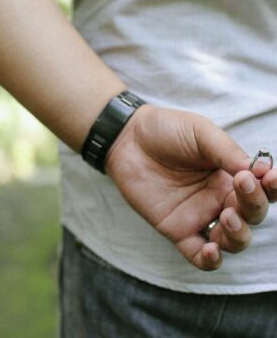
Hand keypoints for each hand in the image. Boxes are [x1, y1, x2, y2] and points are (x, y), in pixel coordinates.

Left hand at [105, 105, 276, 270]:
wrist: (129, 139)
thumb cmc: (166, 131)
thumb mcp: (200, 133)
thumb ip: (226, 151)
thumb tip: (256, 169)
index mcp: (229, 174)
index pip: (262, 189)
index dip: (272, 187)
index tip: (268, 176)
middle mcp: (218, 197)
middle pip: (251, 215)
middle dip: (254, 206)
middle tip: (242, 187)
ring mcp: (198, 215)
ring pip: (231, 240)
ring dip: (238, 234)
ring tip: (228, 216)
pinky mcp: (176, 228)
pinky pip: (197, 254)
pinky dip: (209, 260)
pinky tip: (211, 251)